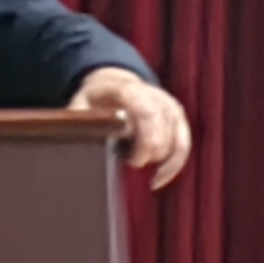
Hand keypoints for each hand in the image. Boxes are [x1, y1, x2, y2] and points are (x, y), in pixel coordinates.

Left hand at [73, 67, 191, 185]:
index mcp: (130, 91)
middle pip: (164, 131)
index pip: (147, 114)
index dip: (145, 141)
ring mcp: (169, 106)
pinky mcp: (177, 118)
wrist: (113, 84)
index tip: (134, 161)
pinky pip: (183, 144)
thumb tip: (83, 141)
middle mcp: (155, 95)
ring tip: (137, 166)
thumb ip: (81, 122)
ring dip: (160, 160)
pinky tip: (158, 179)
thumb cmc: (94, 99)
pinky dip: (173, 165)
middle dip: (150, 153)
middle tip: (128, 162)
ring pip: (177, 140)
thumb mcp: (79, 105)